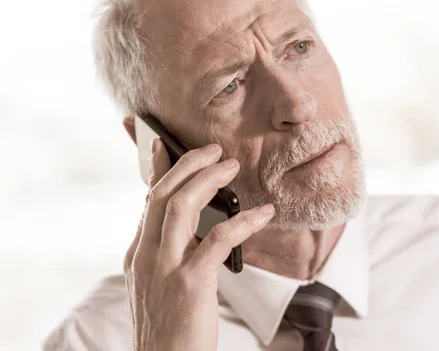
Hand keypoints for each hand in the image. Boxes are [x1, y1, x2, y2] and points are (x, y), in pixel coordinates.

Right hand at [124, 139, 273, 350]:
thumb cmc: (169, 329)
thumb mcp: (158, 285)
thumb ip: (167, 253)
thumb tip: (190, 227)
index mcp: (139, 254)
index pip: (148, 202)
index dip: (158, 170)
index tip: (165, 145)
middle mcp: (146, 256)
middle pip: (162, 194)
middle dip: (187, 165)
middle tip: (212, 150)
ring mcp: (165, 268)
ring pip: (181, 206)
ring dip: (207, 179)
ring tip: (230, 166)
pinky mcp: (190, 283)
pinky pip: (218, 239)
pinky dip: (242, 222)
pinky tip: (263, 213)